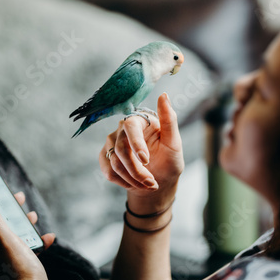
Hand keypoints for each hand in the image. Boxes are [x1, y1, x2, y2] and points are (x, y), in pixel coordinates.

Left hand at [0, 193, 54, 279]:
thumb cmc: (19, 267)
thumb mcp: (8, 239)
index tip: (2, 190)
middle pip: (2, 223)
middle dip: (12, 210)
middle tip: (20, 198)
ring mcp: (8, 256)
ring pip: (16, 232)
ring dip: (25, 223)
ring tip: (33, 216)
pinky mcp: (21, 262)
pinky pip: (29, 245)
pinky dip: (38, 239)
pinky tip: (48, 237)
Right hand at [100, 93, 183, 213]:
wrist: (160, 180)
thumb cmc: (169, 160)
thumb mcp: (174, 143)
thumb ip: (169, 120)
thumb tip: (164, 95)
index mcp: (141, 120)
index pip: (131, 127)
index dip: (136, 144)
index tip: (146, 160)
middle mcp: (123, 128)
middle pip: (122, 149)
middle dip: (137, 171)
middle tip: (152, 182)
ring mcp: (112, 141)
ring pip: (115, 162)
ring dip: (133, 179)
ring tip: (148, 184)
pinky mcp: (105, 156)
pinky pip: (108, 171)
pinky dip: (123, 182)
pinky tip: (135, 183)